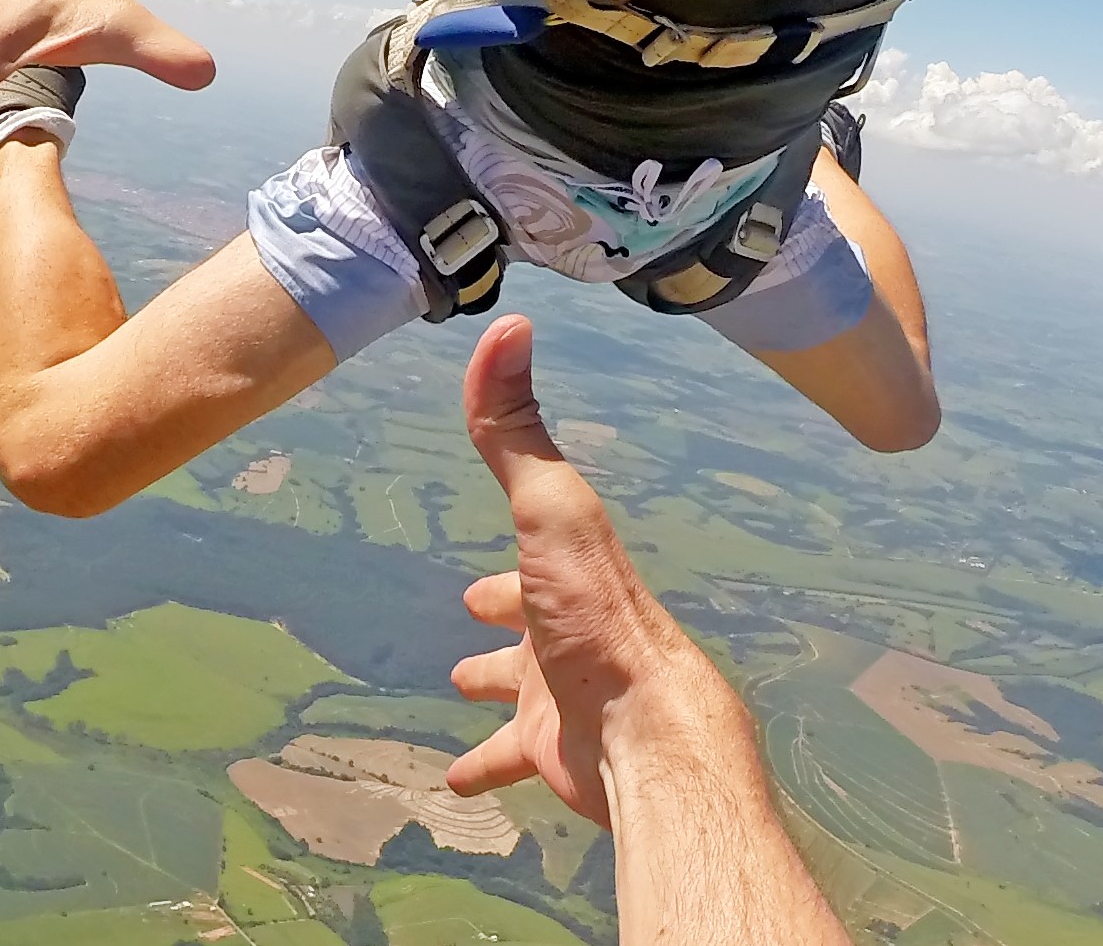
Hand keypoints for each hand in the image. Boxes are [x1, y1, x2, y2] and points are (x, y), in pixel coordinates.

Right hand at [446, 315, 746, 825]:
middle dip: (501, 606)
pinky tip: (456, 778)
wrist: (646, 731)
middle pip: (529, 611)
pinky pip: (510, 757)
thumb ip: (515, 427)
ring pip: (521, 684)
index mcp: (568, 569)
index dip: (508, 540)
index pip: (534, 544)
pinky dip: (485, 763)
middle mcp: (569, 625)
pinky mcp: (554, 753)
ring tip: (460, 681)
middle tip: (471, 603)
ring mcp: (564, 692)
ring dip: (494, 679)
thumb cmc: (597, 613)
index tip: (487, 540)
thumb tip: (510, 324)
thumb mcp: (551, 507)